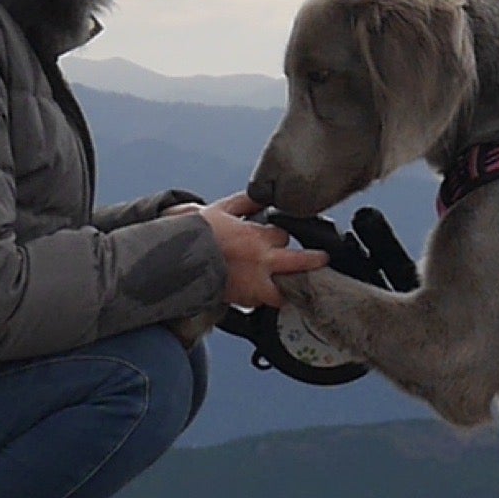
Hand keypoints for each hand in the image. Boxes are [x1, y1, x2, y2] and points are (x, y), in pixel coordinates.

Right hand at [193, 192, 328, 308]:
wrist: (176, 261)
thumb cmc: (197, 235)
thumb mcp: (221, 209)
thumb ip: (245, 202)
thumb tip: (262, 194)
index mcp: (255, 237)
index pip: (283, 235)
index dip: (282, 235)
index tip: (280, 236)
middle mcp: (259, 262)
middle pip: (298, 263)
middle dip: (313, 261)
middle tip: (322, 260)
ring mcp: (253, 284)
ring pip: (282, 292)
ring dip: (287, 288)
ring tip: (295, 285)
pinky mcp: (243, 300)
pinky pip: (261, 303)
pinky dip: (264, 298)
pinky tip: (264, 293)